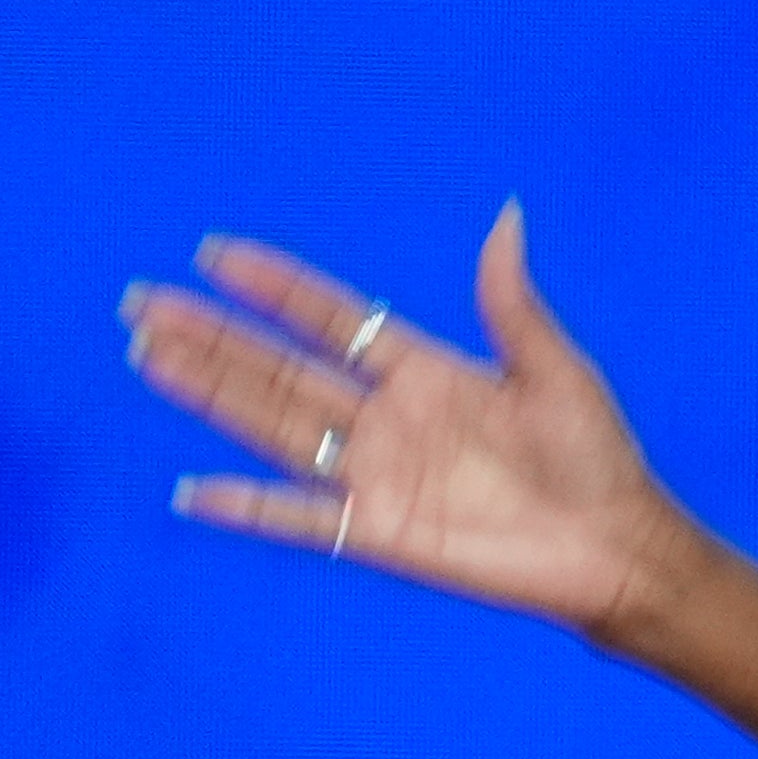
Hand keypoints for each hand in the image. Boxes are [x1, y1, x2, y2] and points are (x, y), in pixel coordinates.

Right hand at [121, 204, 689, 636]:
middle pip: (280, 368)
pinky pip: (302, 519)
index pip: (330, 318)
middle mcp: (388, 418)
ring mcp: (379, 475)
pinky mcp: (382, 533)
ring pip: (274, 426)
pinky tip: (192, 493)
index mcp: (426, 371)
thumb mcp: (556, 367)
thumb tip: (508, 213)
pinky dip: (249, 508)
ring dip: (211, 394)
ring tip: (148, 357)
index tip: (214, 253)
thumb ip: (510, 301)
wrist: (617, 544)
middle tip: (140, 304)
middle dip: (212, 337)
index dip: (275, 286)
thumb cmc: (596, 455)